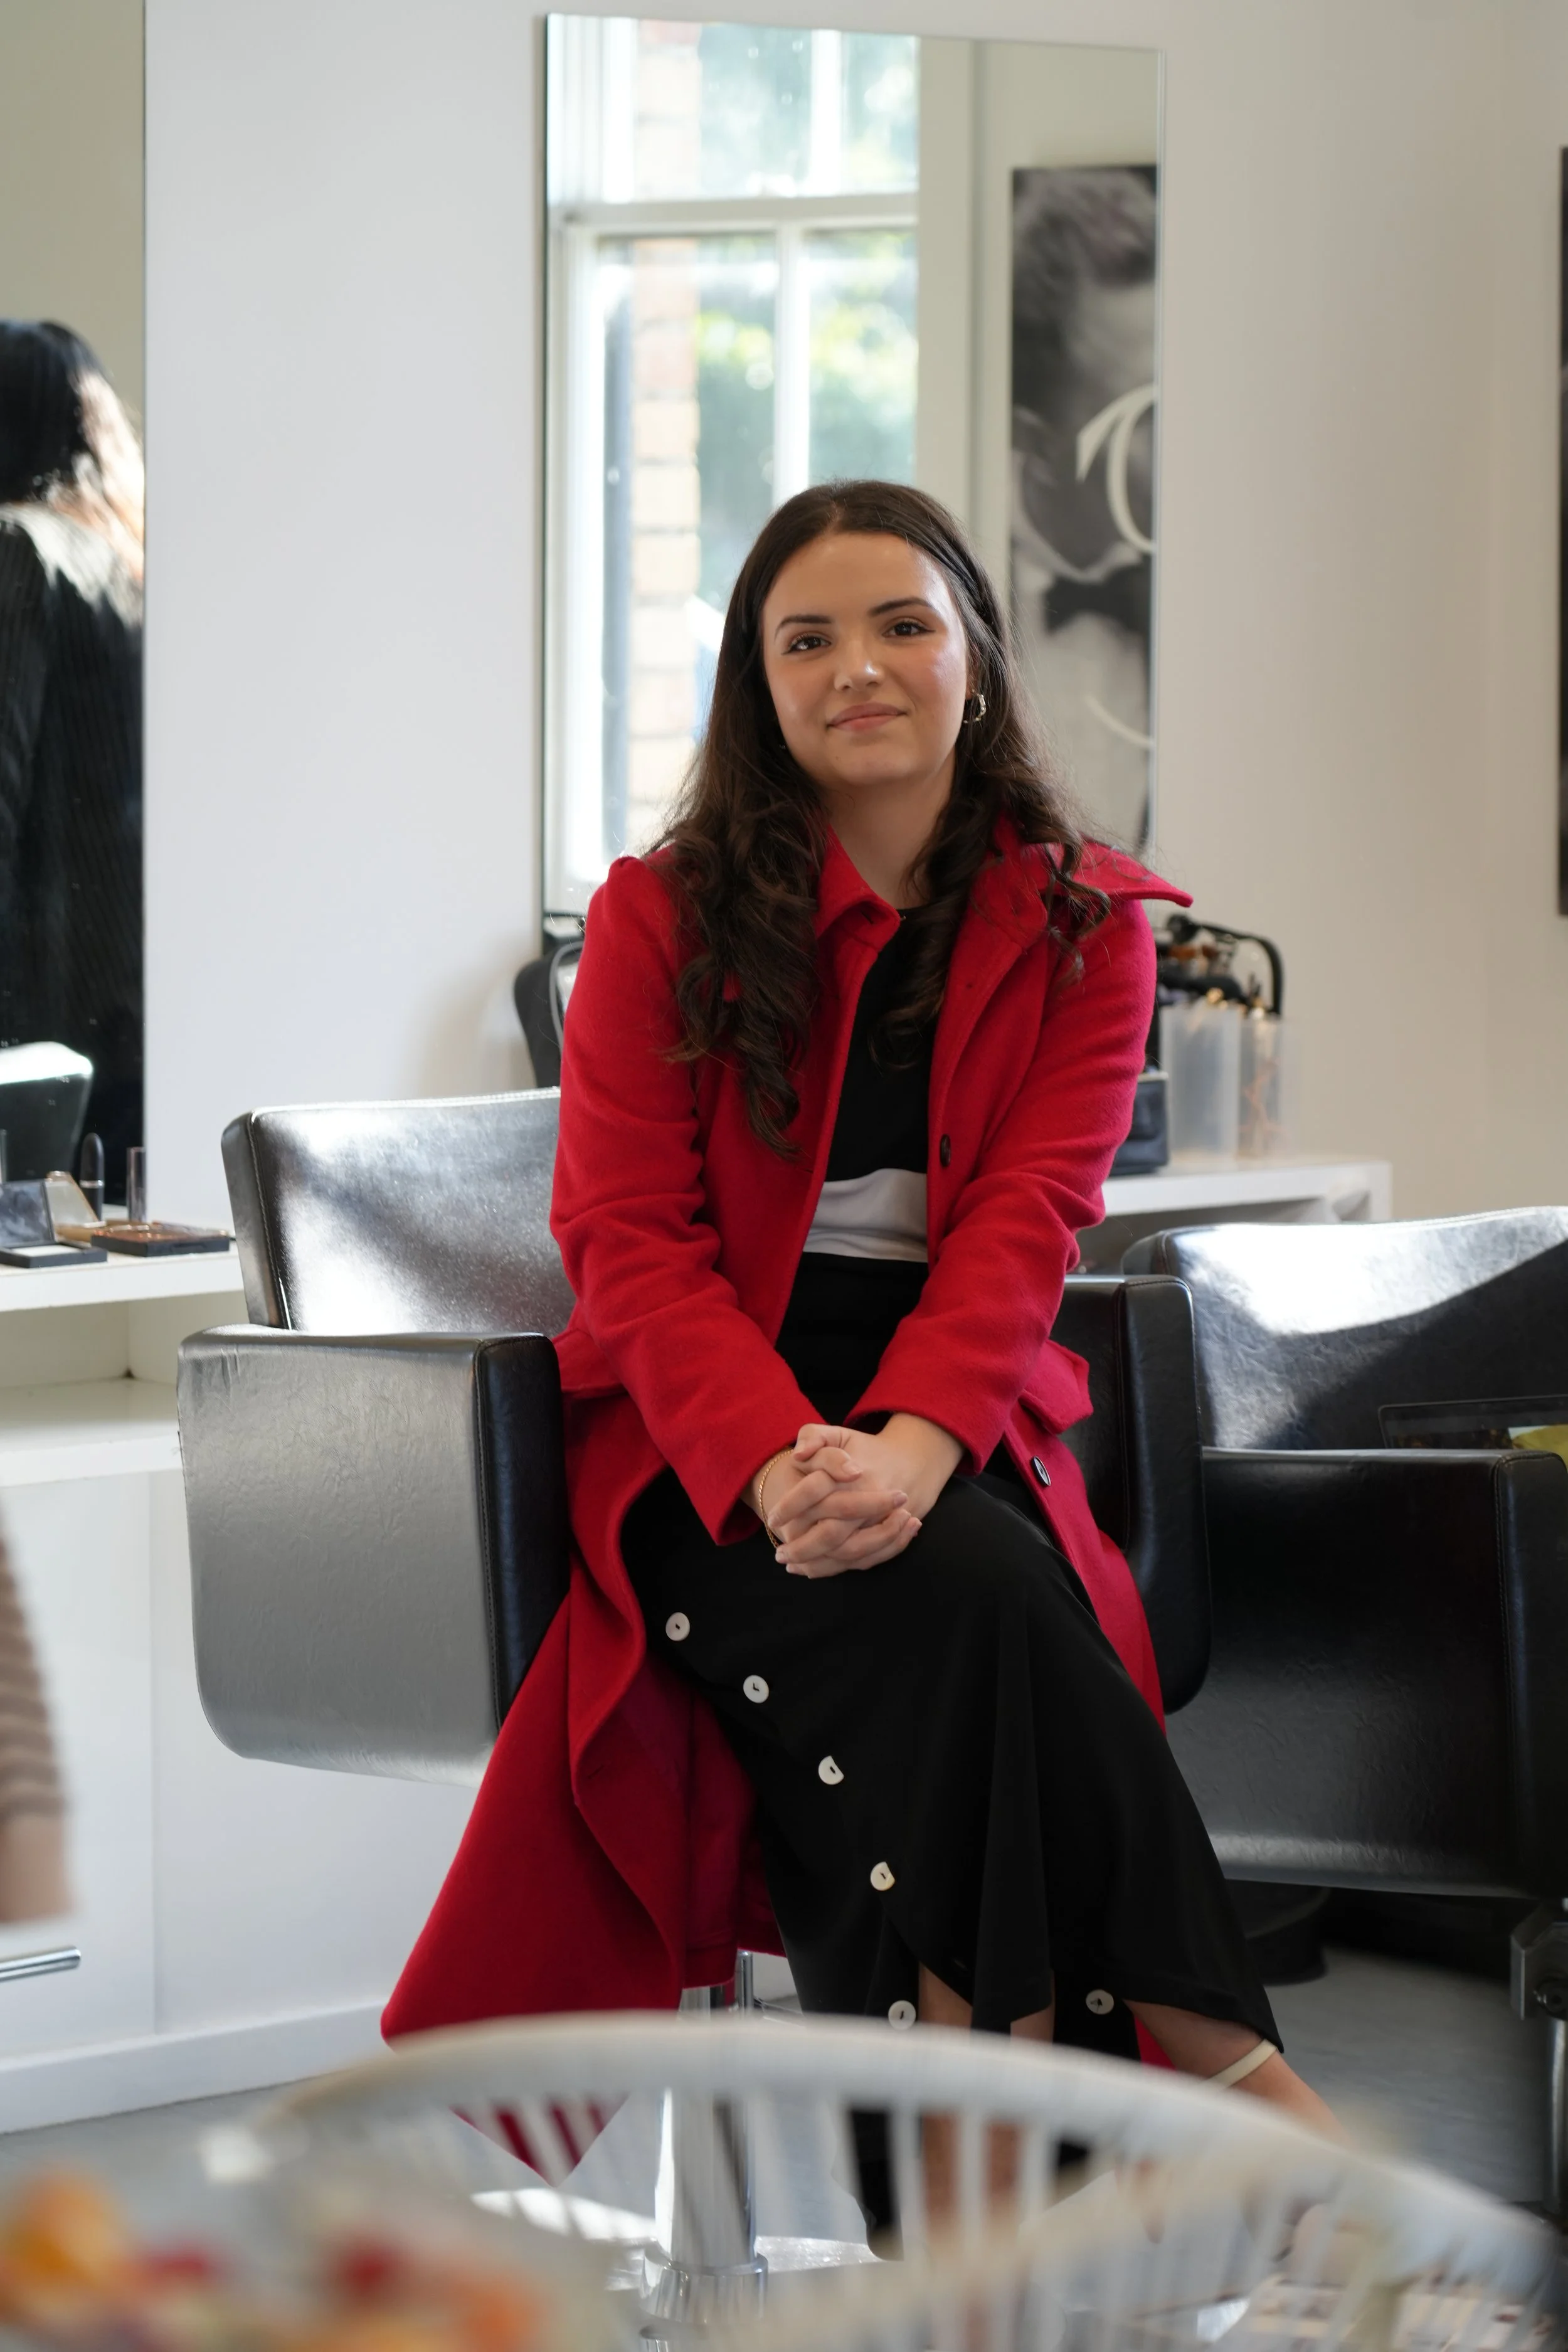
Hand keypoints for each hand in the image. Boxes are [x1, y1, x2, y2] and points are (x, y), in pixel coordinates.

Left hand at [755, 1416, 963, 1578]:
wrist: (912, 1462)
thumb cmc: (864, 1449)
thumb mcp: (838, 1434)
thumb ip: (813, 1436)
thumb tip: (798, 1456)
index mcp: (851, 1473)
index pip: (814, 1489)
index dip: (789, 1505)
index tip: (772, 1518)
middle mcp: (868, 1499)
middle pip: (831, 1533)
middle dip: (802, 1547)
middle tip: (779, 1555)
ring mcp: (881, 1521)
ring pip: (847, 1552)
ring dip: (817, 1564)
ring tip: (791, 1566)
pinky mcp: (887, 1535)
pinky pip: (863, 1560)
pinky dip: (836, 1568)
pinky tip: (811, 1570)